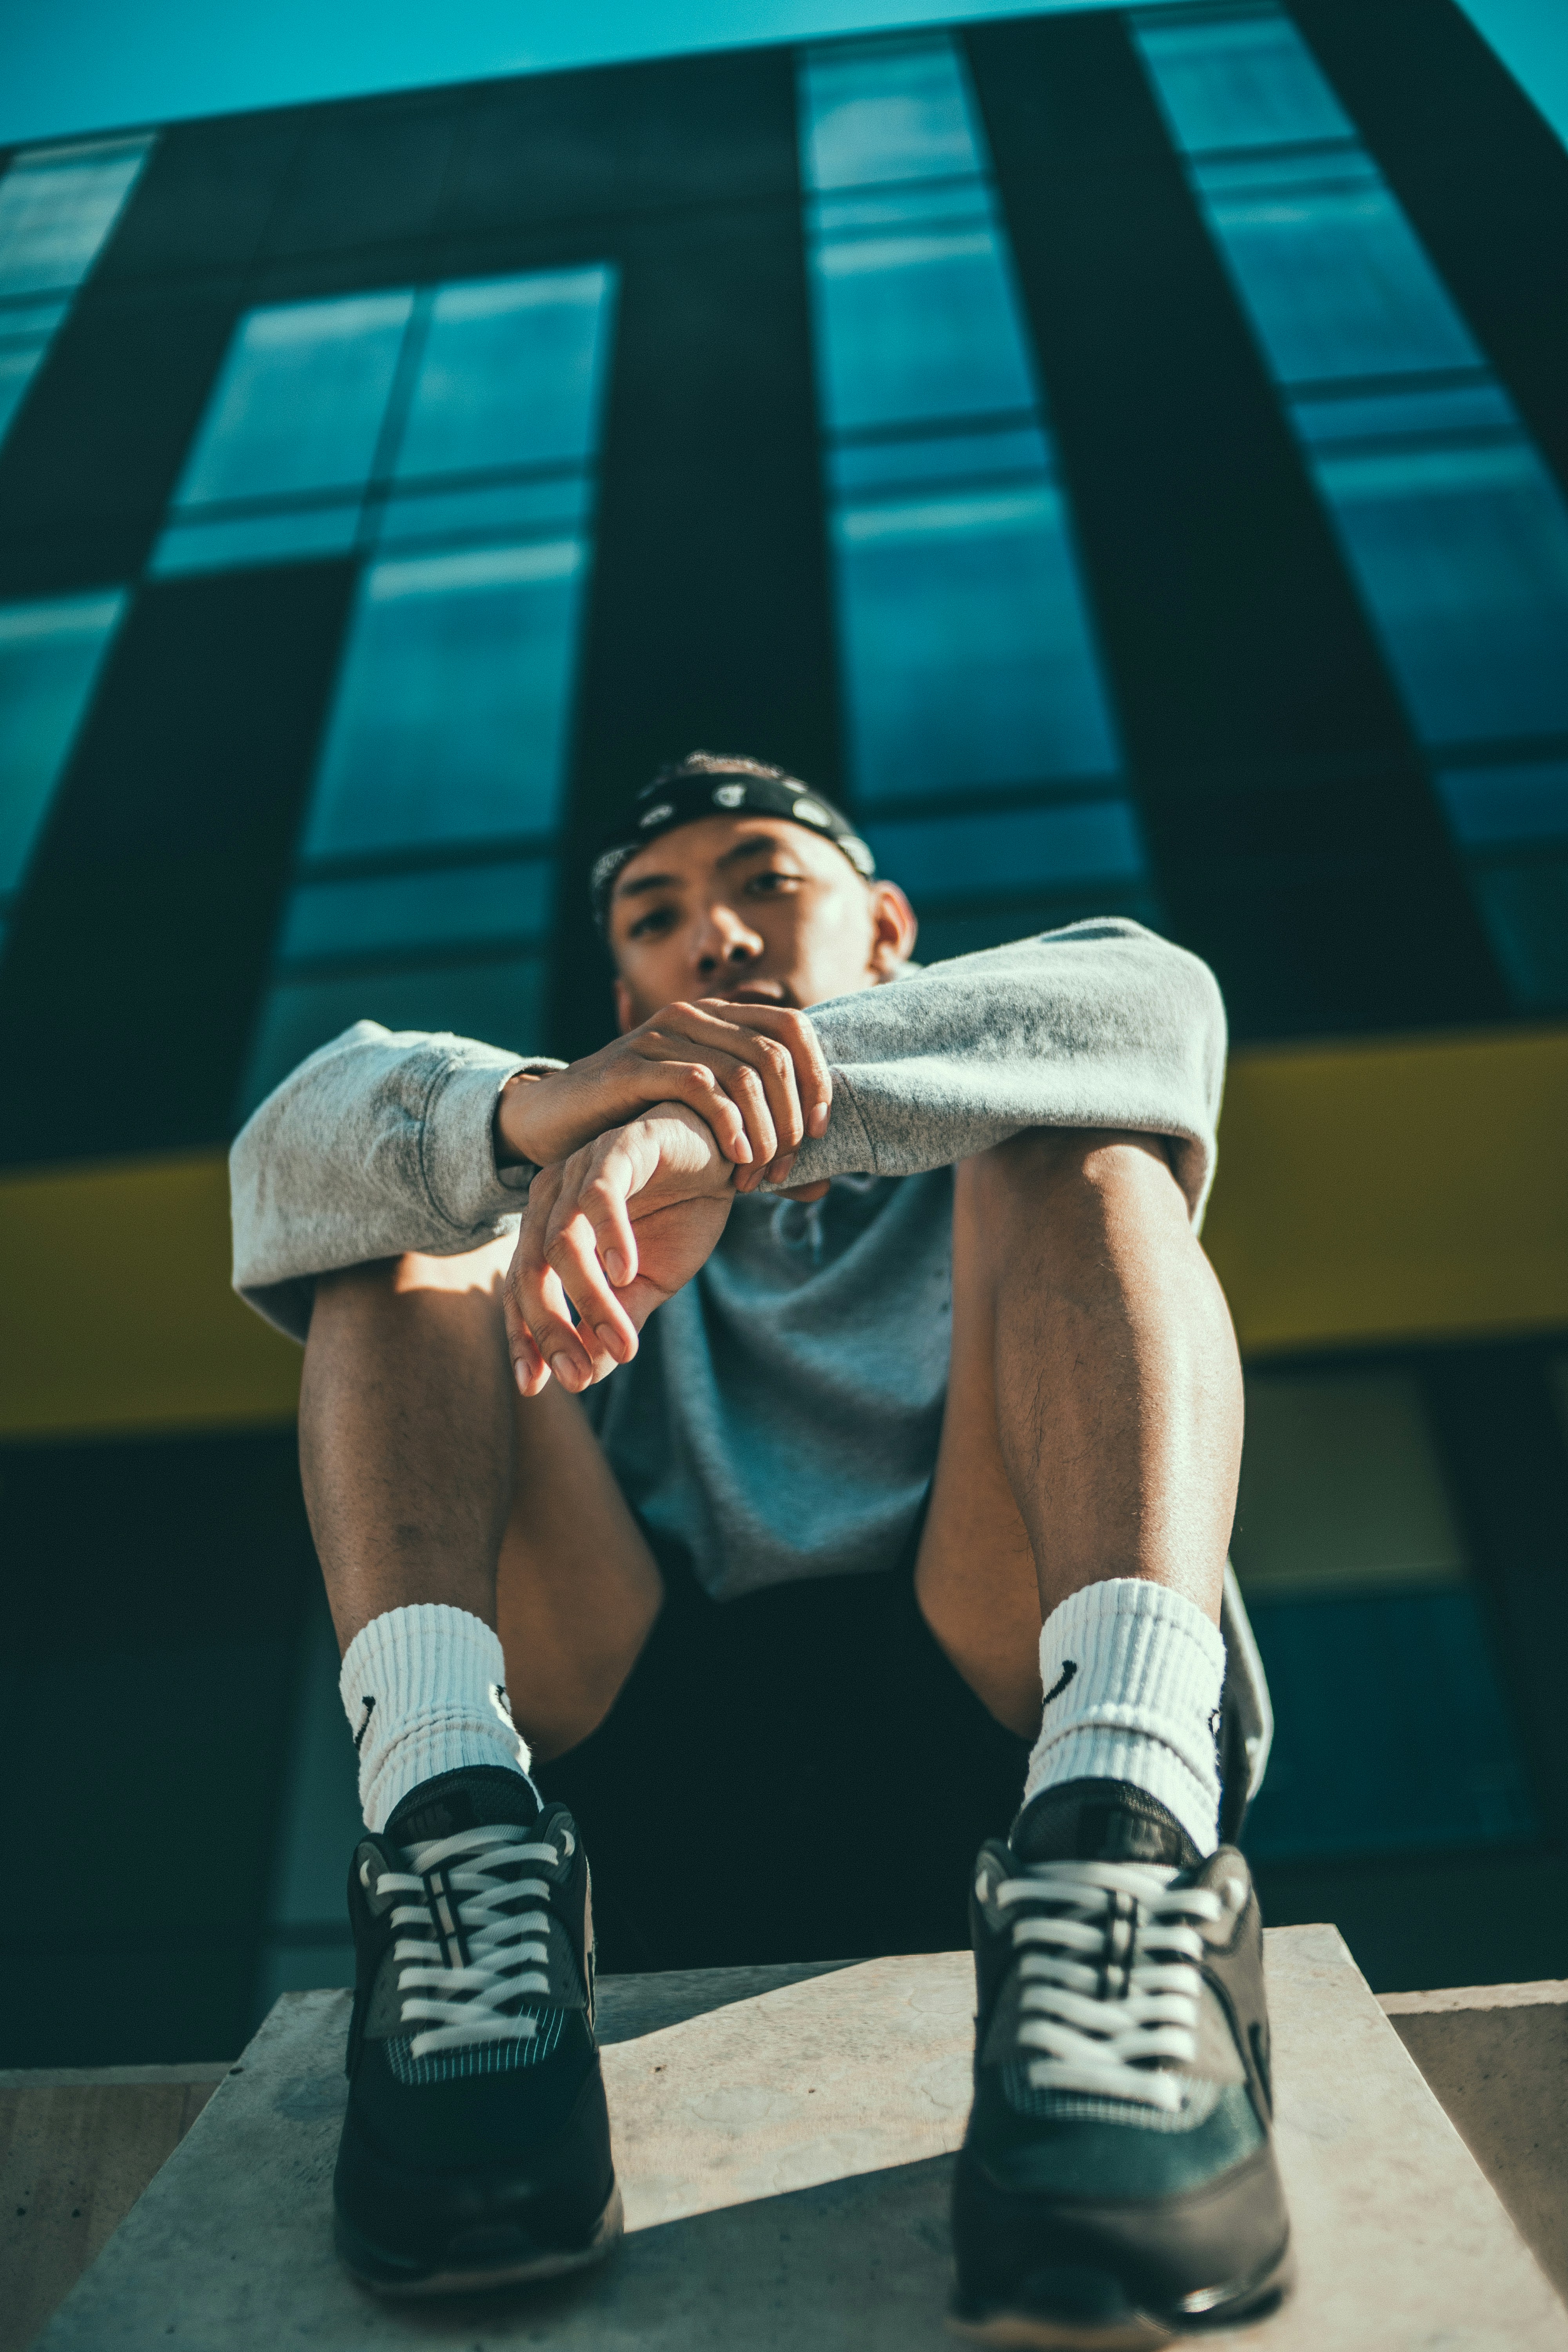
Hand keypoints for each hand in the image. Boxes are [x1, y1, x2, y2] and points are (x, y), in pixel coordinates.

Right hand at [495, 1000, 829, 1190]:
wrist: (556, 1121)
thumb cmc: (637, 1126)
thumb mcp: (708, 1132)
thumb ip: (764, 1151)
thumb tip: (824, 1187)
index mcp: (718, 1020)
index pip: (794, 1030)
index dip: (817, 1080)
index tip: (818, 1134)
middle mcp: (694, 1017)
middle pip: (777, 1053)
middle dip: (792, 1116)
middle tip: (784, 1167)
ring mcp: (661, 1037)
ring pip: (745, 1071)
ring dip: (765, 1129)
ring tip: (759, 1173)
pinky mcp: (633, 1065)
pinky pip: (701, 1084)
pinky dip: (729, 1124)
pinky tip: (735, 1158)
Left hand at [502, 1103, 734, 1394]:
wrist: (726, 1156)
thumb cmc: (681, 1212)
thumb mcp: (647, 1280)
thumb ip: (614, 1319)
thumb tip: (584, 1376)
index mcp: (549, 1227)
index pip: (519, 1290)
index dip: (524, 1339)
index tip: (536, 1388)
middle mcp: (552, 1196)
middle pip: (530, 1272)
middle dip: (550, 1331)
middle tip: (577, 1379)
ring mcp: (580, 1168)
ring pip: (562, 1242)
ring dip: (589, 1300)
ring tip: (624, 1345)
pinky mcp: (618, 1146)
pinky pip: (600, 1194)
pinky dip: (609, 1237)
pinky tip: (626, 1272)